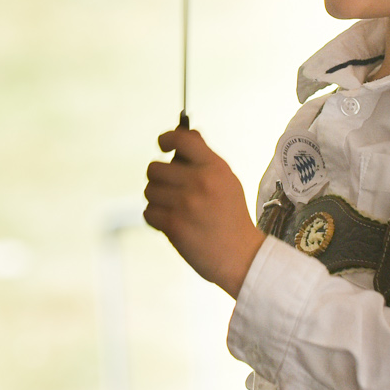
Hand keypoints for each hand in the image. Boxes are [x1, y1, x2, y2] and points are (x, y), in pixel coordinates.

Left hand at [145, 128, 264, 294]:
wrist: (241, 256)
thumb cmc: (231, 216)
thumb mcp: (227, 180)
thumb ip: (204, 158)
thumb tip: (183, 132)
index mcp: (215, 167)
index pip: (183, 139)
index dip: (167, 138)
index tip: (163, 144)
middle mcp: (200, 182)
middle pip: (154, 168)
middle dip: (158, 179)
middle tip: (171, 190)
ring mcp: (186, 204)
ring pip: (149, 191)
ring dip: (157, 200)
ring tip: (176, 210)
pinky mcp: (174, 225)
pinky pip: (148, 212)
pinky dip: (156, 218)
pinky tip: (172, 223)